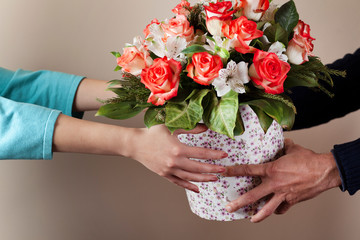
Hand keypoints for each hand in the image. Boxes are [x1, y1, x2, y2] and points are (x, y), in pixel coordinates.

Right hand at [127, 124, 227, 192]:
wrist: (135, 144)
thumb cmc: (153, 132)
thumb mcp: (172, 126)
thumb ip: (191, 128)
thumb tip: (206, 127)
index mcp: (178, 149)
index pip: (201, 154)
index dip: (214, 155)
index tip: (224, 155)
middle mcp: (175, 162)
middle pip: (198, 168)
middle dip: (212, 169)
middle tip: (223, 170)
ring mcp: (169, 170)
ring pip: (190, 177)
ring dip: (204, 179)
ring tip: (215, 178)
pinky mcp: (164, 174)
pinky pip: (179, 182)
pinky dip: (189, 186)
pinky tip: (198, 189)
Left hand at [223, 139, 341, 222]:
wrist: (325, 171)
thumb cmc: (309, 159)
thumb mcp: (293, 148)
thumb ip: (283, 145)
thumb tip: (282, 140)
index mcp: (271, 170)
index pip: (248, 170)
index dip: (235, 171)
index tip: (224, 172)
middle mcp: (275, 184)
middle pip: (252, 196)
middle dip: (239, 203)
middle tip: (229, 207)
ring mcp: (283, 194)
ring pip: (267, 209)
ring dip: (258, 215)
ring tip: (251, 219)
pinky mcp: (292, 200)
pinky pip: (282, 208)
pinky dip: (278, 210)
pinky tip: (274, 211)